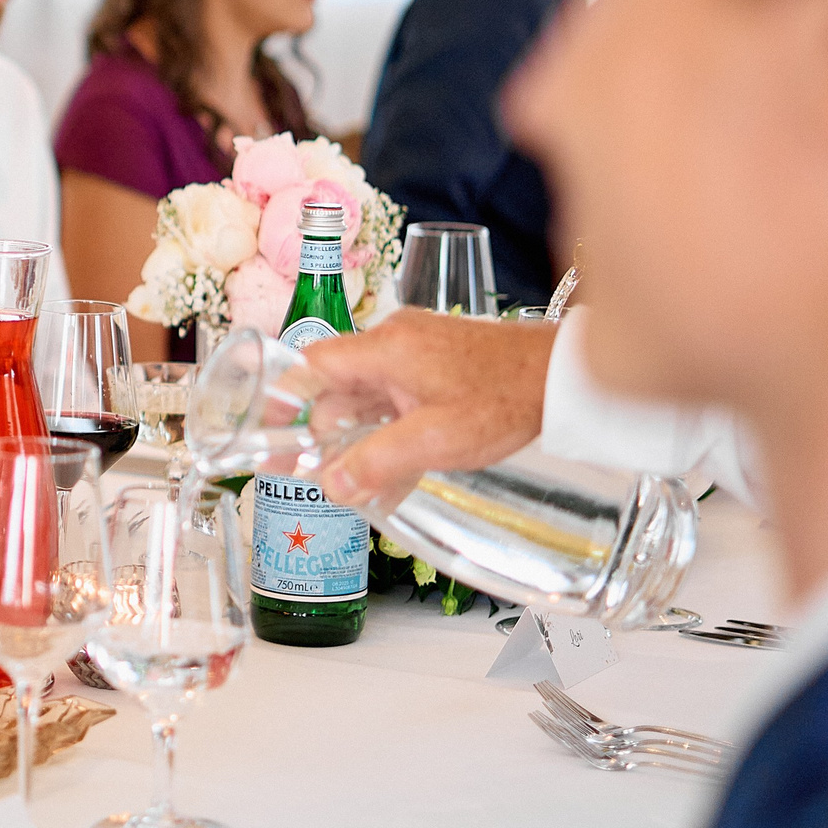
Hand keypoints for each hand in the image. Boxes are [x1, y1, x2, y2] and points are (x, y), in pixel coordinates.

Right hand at [300, 310, 556, 510]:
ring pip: (368, 395)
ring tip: (357, 483)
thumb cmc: (503, 399)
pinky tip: (393, 469)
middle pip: (338, 386)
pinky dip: (388, 428)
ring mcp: (416, 350)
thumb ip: (377, 463)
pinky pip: (396, 396)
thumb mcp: (434, 441)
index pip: (311, 366)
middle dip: (325, 432)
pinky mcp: (436, 363)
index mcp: (383, 350)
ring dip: (360, 436)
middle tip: (311, 472)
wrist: (559, 377)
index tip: (267, 429)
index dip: (283, 398)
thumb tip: (330, 485)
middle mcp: (394, 342)